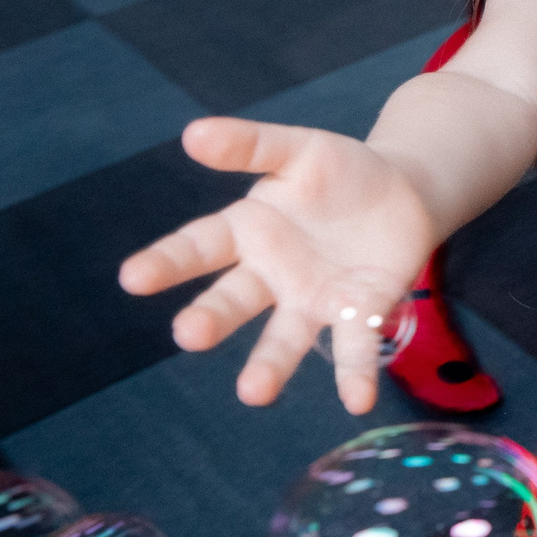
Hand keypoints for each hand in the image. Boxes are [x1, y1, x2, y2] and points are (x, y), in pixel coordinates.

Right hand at [117, 118, 441, 414]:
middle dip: (211, 317)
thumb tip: (193, 134)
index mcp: (247, 230)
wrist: (403, 191)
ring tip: (253, 393)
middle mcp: (271, 275)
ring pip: (285, 338)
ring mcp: (313, 299)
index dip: (167, 261)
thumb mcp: (298, 149)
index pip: (199, 246)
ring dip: (270, 366)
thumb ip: (251, 146)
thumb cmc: (338, 171)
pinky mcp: (359, 312)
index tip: (133, 278)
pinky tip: (357, 402)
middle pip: (234, 299)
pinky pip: (354, 346)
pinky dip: (354, 374)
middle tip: (188, 336)